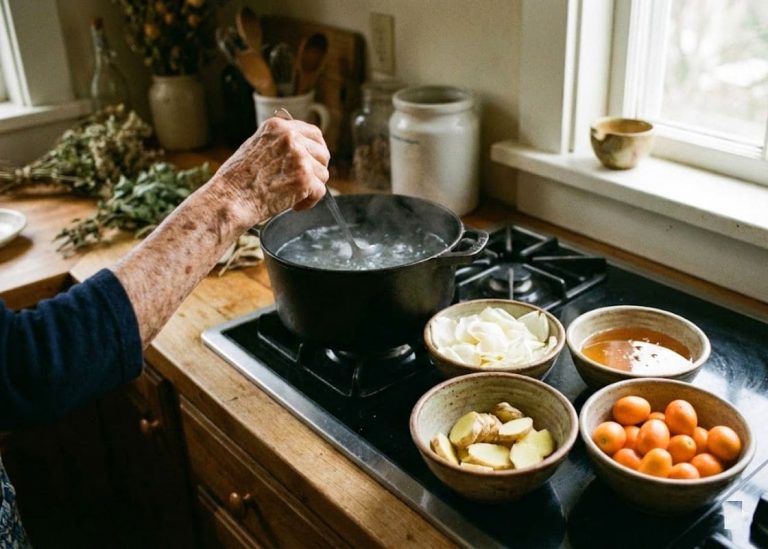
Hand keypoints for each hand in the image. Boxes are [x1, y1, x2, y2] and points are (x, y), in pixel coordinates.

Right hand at [213, 116, 329, 225]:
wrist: (230, 199)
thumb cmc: (237, 179)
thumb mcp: (255, 146)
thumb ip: (279, 144)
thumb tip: (302, 149)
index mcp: (278, 127)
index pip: (314, 133)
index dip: (317, 150)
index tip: (314, 162)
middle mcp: (291, 138)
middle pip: (323, 153)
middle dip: (317, 170)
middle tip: (304, 183)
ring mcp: (300, 158)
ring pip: (323, 174)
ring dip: (312, 187)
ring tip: (292, 196)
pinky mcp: (305, 179)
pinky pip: (321, 191)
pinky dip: (309, 202)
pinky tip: (294, 205)